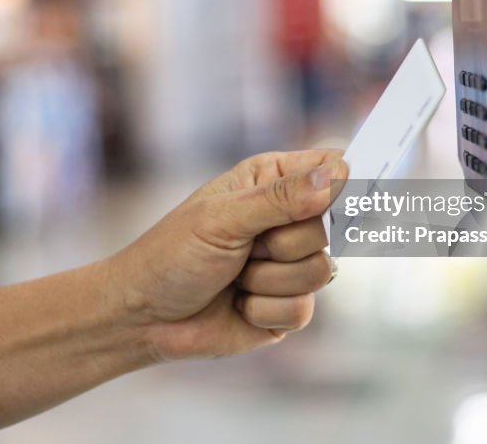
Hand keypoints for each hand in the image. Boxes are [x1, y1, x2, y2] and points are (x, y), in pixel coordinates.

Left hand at [108, 150, 346, 360]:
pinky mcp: (287, 305)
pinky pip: (304, 309)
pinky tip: (237, 304)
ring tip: (235, 277)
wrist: (142, 316)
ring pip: (321, 271)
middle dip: (283, 243)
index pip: (331, 168)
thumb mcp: (222, 218)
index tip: (339, 197)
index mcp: (271, 181)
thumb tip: (337, 176)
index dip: (344, 182)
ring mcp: (290, 264)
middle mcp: (287, 219)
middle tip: (245, 246)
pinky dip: (264, 310)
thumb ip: (280, 199)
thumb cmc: (171, 254)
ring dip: (268, 280)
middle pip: (331, 227)